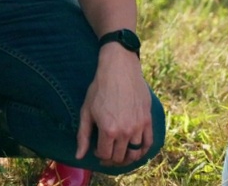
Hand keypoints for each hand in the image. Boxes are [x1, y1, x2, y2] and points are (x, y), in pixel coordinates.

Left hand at [76, 47, 153, 166]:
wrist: (119, 69)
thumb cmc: (100, 88)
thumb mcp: (86, 111)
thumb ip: (83, 135)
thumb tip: (79, 156)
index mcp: (108, 130)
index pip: (105, 154)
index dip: (99, 155)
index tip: (96, 149)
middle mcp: (125, 132)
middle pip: (119, 157)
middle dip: (111, 159)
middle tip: (107, 153)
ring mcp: (138, 127)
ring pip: (134, 154)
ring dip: (126, 158)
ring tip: (120, 153)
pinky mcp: (148, 121)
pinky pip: (148, 144)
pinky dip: (142, 151)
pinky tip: (135, 150)